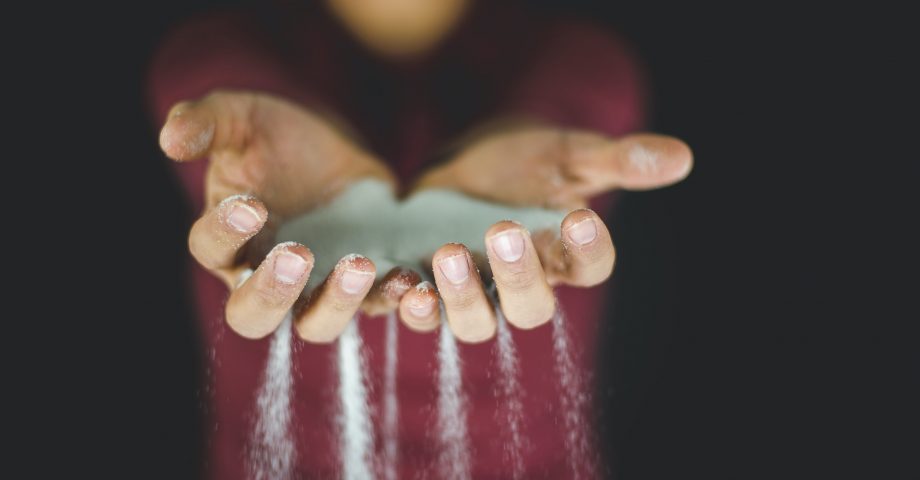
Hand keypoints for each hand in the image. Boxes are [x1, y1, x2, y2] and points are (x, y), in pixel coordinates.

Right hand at [161, 90, 415, 341]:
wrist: (338, 152)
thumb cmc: (276, 139)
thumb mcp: (243, 118)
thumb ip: (207, 122)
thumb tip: (170, 139)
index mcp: (227, 241)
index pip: (211, 250)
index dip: (225, 232)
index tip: (251, 203)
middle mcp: (264, 279)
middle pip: (252, 316)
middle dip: (271, 293)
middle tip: (296, 255)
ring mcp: (315, 290)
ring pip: (316, 324)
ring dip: (337, 303)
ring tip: (360, 265)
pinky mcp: (364, 289)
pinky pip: (375, 307)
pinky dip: (391, 297)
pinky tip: (408, 278)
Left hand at [406, 126, 691, 341]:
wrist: (466, 165)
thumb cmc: (525, 161)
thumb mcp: (567, 152)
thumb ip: (616, 160)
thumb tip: (681, 157)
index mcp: (565, 255)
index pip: (590, 267)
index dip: (588, 250)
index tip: (580, 215)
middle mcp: (522, 285)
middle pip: (531, 308)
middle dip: (519, 276)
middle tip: (504, 231)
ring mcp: (473, 291)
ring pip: (474, 322)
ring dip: (460, 298)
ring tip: (446, 255)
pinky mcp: (427, 287)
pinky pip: (421, 311)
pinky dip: (409, 302)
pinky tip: (402, 283)